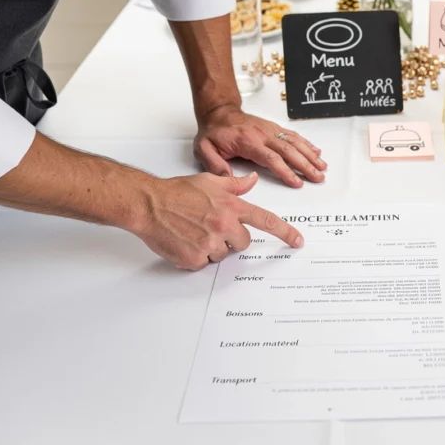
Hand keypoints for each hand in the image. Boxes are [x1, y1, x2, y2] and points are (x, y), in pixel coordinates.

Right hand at [133, 171, 303, 269]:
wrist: (148, 204)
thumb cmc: (175, 192)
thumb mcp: (209, 182)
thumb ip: (234, 185)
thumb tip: (252, 180)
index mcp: (231, 206)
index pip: (266, 221)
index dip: (285, 233)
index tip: (297, 241)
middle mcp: (224, 225)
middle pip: (243, 243)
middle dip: (231, 238)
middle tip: (212, 227)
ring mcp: (209, 243)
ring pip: (222, 254)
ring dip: (212, 247)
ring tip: (194, 231)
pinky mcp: (194, 258)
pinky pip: (203, 263)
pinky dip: (196, 256)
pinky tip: (185, 241)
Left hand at [195, 104, 325, 187]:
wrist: (218, 112)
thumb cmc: (213, 132)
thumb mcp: (204, 149)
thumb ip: (214, 164)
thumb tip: (227, 178)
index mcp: (248, 142)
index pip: (271, 158)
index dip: (285, 170)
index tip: (297, 182)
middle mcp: (263, 135)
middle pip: (289, 151)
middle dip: (306, 165)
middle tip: (318, 177)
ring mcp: (270, 130)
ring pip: (294, 142)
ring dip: (310, 154)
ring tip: (322, 167)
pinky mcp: (274, 128)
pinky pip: (293, 136)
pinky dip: (306, 143)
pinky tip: (316, 151)